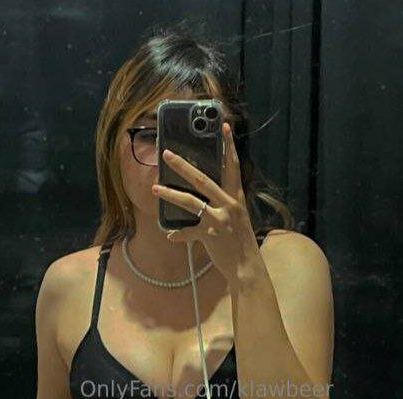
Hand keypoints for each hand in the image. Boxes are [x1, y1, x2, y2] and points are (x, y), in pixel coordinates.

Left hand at [152, 122, 260, 282]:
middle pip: (202, 179)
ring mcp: (219, 219)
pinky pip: (188, 232)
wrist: (247, 267)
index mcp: (237, 198)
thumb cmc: (242, 243)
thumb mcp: (238, 219)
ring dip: (170, 193)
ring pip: (191, 201)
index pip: (232, 166)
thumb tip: (208, 201)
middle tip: (167, 154)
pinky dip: (179, 234)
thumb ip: (225, 206)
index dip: (228, 146)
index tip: (223, 127)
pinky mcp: (210, 234)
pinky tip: (170, 235)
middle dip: (182, 165)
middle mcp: (229, 205)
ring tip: (155, 187)